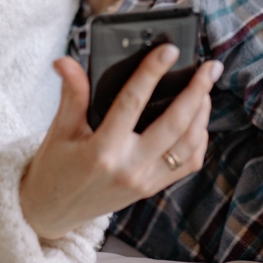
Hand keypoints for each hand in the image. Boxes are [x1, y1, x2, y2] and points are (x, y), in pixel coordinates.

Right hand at [19, 47, 222, 239]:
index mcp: (102, 150)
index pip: (132, 103)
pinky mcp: (152, 189)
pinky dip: (199, 140)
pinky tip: (198, 120)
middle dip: (196, 92)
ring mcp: (145, 182)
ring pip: (188, 145)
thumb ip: (71, 94)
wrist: (52, 212)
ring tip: (205, 89)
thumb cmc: (54, 168)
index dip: (151, 73)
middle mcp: (129, 168)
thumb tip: (66, 61)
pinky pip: (188, 165)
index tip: (168, 50)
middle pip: (174, 125)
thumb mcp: (58, 130)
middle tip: (210, 67)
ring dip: (202, 115)